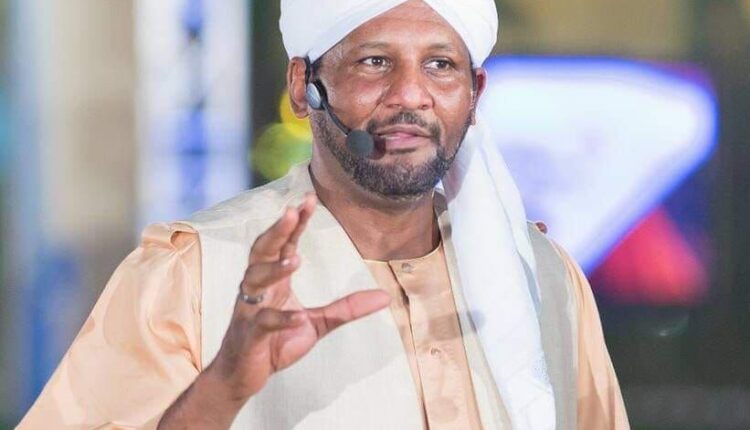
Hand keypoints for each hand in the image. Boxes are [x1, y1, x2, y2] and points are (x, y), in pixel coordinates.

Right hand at [207, 193, 390, 400]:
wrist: (243, 377)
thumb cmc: (276, 343)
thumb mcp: (318, 323)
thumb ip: (347, 309)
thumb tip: (385, 297)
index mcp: (273, 280)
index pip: (284, 244)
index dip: (295, 223)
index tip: (308, 199)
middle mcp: (258, 288)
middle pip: (262, 251)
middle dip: (276, 231)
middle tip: (292, 211)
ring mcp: (250, 310)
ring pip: (255, 280)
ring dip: (274, 268)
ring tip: (295, 258)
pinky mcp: (249, 335)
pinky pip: (263, 322)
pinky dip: (281, 319)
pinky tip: (299, 316)